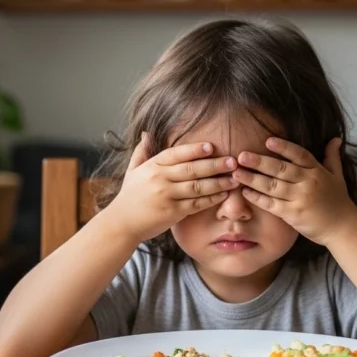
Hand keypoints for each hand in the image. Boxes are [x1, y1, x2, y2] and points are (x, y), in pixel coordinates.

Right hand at [106, 133, 238, 242]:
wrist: (121, 223)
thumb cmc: (129, 196)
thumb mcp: (133, 171)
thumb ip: (142, 151)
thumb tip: (146, 133)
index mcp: (152, 166)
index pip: (176, 153)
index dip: (195, 149)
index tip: (211, 146)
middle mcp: (160, 179)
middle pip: (192, 169)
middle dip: (215, 164)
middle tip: (233, 161)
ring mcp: (167, 196)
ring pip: (198, 186)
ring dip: (219, 182)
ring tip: (234, 178)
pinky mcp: (173, 212)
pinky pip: (197, 204)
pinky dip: (211, 199)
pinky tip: (223, 194)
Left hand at [233, 137, 356, 245]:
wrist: (343, 228)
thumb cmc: (339, 201)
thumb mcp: (337, 176)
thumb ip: (332, 156)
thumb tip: (335, 138)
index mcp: (317, 171)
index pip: (299, 154)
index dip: (284, 147)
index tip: (268, 141)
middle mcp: (308, 182)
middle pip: (281, 169)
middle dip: (259, 162)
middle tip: (241, 156)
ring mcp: (300, 199)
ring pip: (272, 186)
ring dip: (252, 179)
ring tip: (236, 173)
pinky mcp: (293, 214)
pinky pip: (271, 204)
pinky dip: (257, 198)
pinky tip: (244, 192)